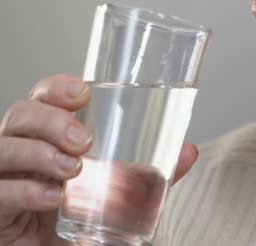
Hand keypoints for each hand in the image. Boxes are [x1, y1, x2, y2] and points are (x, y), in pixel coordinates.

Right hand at [0, 74, 197, 245]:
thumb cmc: (87, 214)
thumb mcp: (122, 190)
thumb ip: (152, 171)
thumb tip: (189, 151)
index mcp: (50, 136)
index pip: (44, 98)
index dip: (57, 88)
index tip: (83, 93)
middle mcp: (23, 151)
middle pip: (20, 115)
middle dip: (51, 120)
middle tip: (83, 140)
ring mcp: (5, 178)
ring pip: (2, 148)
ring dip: (38, 153)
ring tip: (72, 168)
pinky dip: (27, 191)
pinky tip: (53, 197)